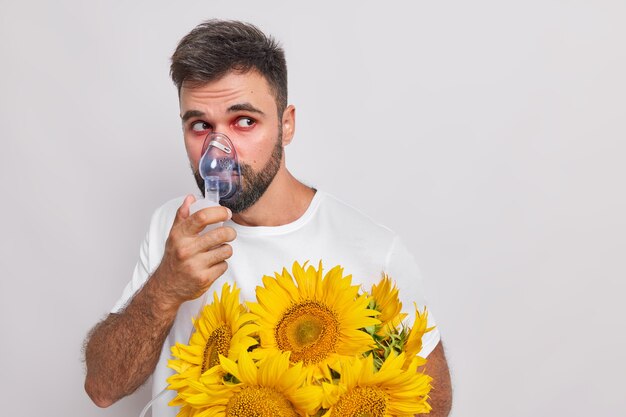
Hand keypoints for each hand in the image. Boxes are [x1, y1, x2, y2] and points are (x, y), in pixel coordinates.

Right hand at [152, 195, 235, 311]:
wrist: (166, 287)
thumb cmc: (173, 258)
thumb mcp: (174, 236)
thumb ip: (183, 216)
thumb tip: (191, 198)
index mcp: (179, 236)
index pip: (201, 217)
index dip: (218, 212)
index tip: (226, 213)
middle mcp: (186, 250)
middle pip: (220, 234)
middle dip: (230, 233)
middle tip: (229, 233)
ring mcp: (195, 265)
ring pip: (226, 250)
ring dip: (226, 249)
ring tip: (219, 250)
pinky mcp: (204, 278)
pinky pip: (224, 265)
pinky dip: (221, 264)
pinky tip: (213, 264)